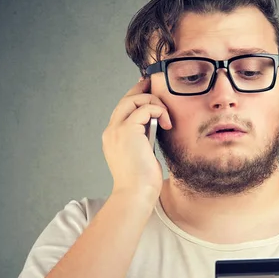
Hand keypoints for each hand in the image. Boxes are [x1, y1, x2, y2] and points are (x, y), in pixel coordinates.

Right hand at [102, 77, 171, 198]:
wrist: (136, 194)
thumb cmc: (142, 181)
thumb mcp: (143, 155)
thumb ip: (144, 138)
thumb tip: (157, 125)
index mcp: (114, 137)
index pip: (123, 109)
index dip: (136, 96)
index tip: (148, 88)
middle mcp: (111, 131)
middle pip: (126, 100)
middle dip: (143, 89)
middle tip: (157, 84)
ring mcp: (117, 130)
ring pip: (134, 100)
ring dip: (154, 103)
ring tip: (166, 117)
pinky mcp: (127, 130)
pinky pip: (145, 108)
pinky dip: (159, 111)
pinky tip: (167, 123)